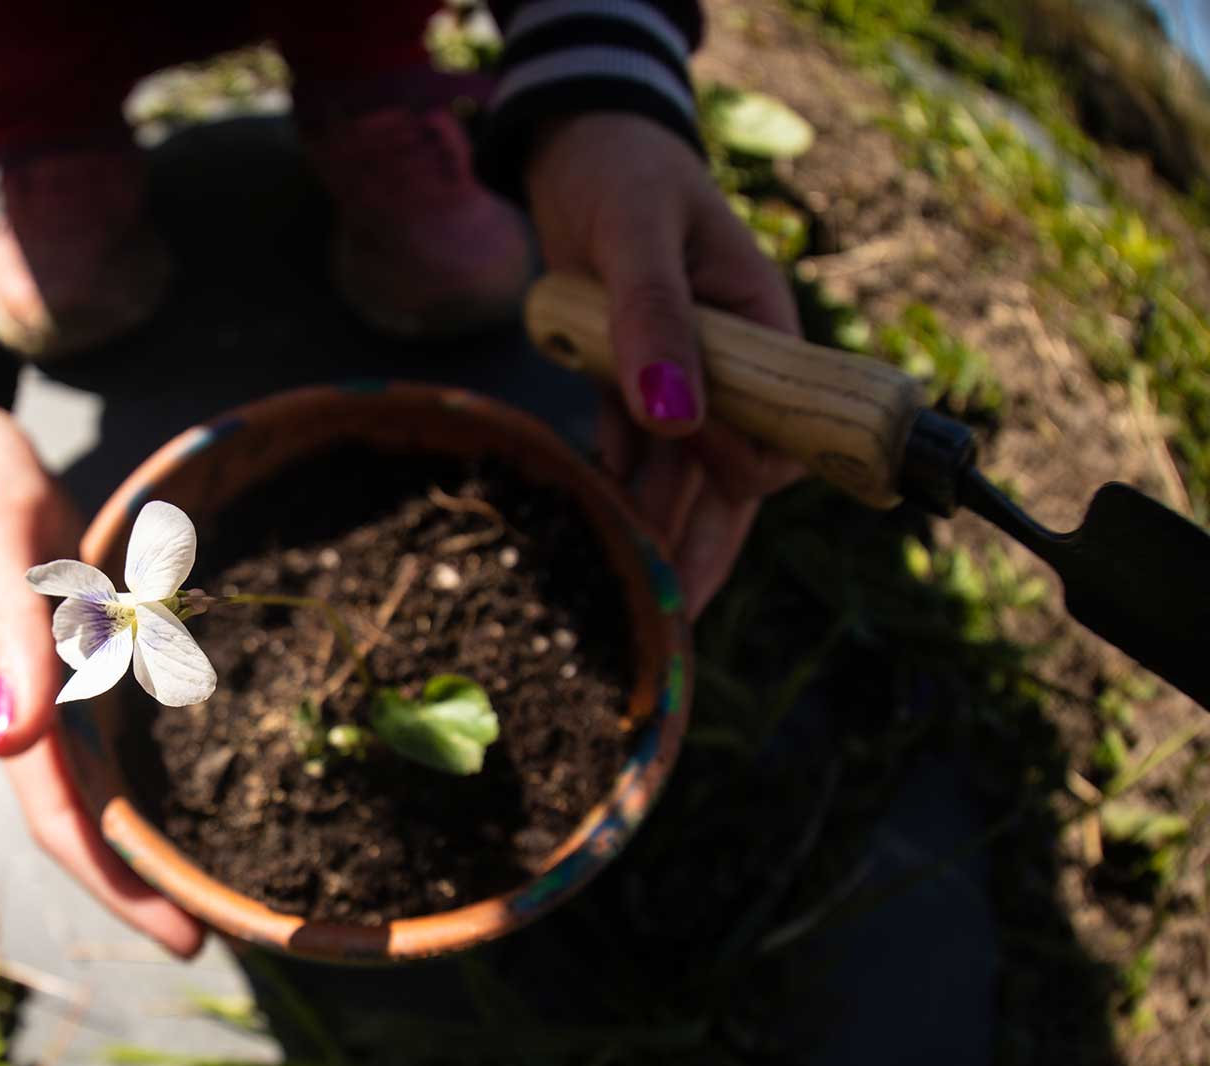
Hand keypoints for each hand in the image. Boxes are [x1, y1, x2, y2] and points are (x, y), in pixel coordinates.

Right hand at [0, 375, 205, 956]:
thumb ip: (7, 641)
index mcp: (10, 705)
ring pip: (106, 784)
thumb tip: (14, 745)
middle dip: (145, 882)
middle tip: (220, 931)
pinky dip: (158, 765)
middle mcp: (34, 712)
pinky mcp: (79, 650)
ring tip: (221, 877)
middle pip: (88, 822)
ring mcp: (55, 685)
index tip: (185, 936)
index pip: (63, 821)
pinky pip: (121, 729)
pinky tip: (208, 778)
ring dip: (152, 835)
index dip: (120, 884)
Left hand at [524, 113, 803, 617]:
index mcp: (767, 332)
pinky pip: (631, 456)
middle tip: (668, 624)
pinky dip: (615, 493)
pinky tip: (593, 542)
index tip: (704, 508)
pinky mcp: (633, 388)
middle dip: (702, 548)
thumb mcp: (637, 236)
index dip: (746, 474)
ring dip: (654, 536)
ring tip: (626, 609)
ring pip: (679, 482)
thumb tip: (677, 418)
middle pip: (730, 481)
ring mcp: (685, 384)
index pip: (782, 436)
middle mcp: (736, 371)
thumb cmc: (624, 175)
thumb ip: (655, 318)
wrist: (575, 150)